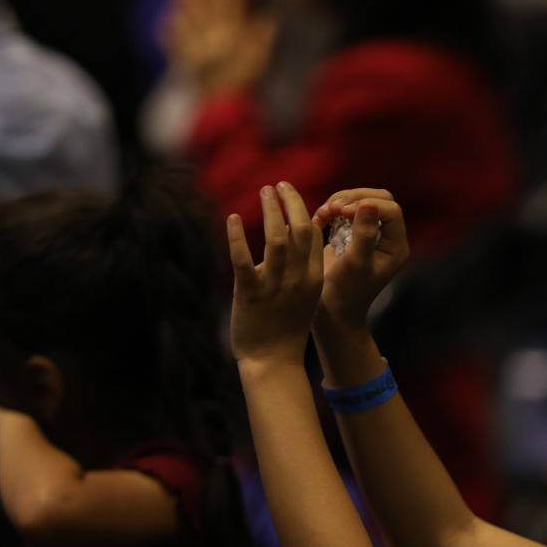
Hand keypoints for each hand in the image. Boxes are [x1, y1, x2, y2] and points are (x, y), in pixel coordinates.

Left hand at [164, 0, 277, 95]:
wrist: (222, 103)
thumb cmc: (244, 80)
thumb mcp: (261, 59)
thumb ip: (264, 38)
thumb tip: (269, 17)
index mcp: (231, 34)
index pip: (231, 7)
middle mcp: (210, 35)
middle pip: (206, 7)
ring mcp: (196, 46)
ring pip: (188, 19)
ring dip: (184, 3)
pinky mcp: (186, 60)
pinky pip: (175, 41)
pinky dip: (170, 30)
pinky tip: (166, 21)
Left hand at [229, 182, 324, 364]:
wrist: (272, 361)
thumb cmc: (285, 328)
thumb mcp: (303, 295)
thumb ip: (300, 268)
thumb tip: (288, 238)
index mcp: (314, 278)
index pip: (315, 236)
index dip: (304, 211)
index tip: (292, 195)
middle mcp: (299, 279)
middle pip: (301, 230)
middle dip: (291, 203)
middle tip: (279, 185)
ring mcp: (275, 286)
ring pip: (276, 239)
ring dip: (270, 212)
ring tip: (263, 191)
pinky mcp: (250, 294)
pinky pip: (243, 260)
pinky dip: (237, 237)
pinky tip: (230, 218)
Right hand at [311, 190, 410, 332]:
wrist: (332, 312)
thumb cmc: (346, 293)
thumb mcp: (355, 264)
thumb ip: (364, 234)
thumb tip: (369, 203)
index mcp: (395, 246)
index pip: (391, 210)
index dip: (368, 203)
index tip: (343, 211)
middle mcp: (387, 238)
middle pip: (378, 199)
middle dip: (353, 198)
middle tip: (331, 208)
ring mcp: (369, 234)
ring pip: (361, 201)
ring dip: (339, 202)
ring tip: (321, 214)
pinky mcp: (352, 235)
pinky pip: (346, 211)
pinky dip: (331, 210)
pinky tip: (318, 220)